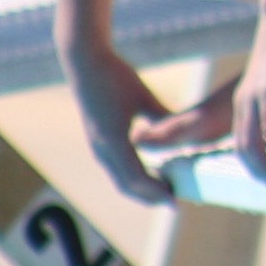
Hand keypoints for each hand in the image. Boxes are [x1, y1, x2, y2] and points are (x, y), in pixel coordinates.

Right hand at [64, 42, 173, 206]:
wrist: (85, 62)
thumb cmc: (115, 75)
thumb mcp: (143, 97)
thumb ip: (160, 119)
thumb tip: (181, 136)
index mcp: (113, 140)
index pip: (137, 178)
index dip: (157, 193)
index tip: (176, 204)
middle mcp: (101, 148)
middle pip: (127, 186)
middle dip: (151, 197)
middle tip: (174, 203)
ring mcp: (97, 146)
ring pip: (120, 179)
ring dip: (142, 189)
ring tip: (165, 192)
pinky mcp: (97, 140)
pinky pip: (116, 167)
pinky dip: (133, 176)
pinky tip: (151, 172)